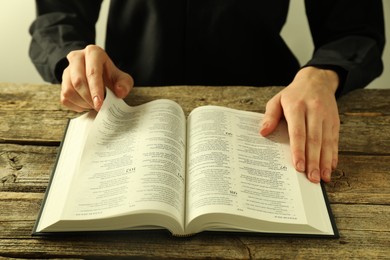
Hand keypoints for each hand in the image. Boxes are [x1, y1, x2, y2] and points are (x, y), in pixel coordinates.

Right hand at [61, 45, 133, 111]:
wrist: (101, 77)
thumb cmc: (111, 76)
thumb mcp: (123, 79)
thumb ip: (125, 84)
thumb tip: (120, 91)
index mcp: (93, 52)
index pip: (92, 72)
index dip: (96, 90)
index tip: (100, 104)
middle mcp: (77, 57)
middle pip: (78, 81)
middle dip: (89, 98)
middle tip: (99, 108)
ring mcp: (67, 70)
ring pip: (69, 90)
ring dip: (82, 103)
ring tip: (94, 105)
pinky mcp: (62, 82)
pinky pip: (65, 98)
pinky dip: (77, 106)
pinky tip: (87, 104)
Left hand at [260, 67, 339, 182]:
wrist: (316, 80)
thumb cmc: (293, 95)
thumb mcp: (277, 100)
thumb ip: (270, 116)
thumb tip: (263, 132)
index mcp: (296, 106)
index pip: (298, 132)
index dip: (298, 150)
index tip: (298, 166)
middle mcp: (314, 111)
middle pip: (314, 140)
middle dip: (313, 161)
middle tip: (311, 178)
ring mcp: (326, 116)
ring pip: (327, 142)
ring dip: (325, 161)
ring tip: (322, 178)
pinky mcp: (334, 121)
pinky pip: (335, 140)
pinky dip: (333, 154)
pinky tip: (330, 167)